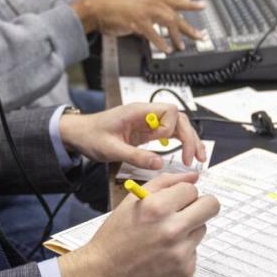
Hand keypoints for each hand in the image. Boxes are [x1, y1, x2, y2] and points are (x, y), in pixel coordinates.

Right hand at [58, 170, 219, 276]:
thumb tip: (193, 176)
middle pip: (211, 206)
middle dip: (200, 205)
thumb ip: (164, 183)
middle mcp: (172, 230)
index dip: (182, 194)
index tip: (175, 201)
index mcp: (157, 208)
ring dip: (188, 230)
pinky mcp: (186, 271)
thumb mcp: (131, 202)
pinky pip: (194, 251)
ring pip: (202, 229)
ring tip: (164, 238)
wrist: (103, 276)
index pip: (192, 189)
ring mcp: (181, 252)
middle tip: (187, 212)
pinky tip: (162, 256)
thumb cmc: (115, 237)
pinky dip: (182, 251)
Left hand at [59, 102, 204, 169]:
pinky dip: (179, 143)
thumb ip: (135, 156)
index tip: (165, 146)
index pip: (169, 112)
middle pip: (178, 119)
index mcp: (138, 111)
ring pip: (177, 126)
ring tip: (198, 158)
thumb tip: (160, 164)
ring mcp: (147, 122)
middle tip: (195, 158)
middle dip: (190, 137)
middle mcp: (146, 114)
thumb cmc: (91, 136)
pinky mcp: (146, 131)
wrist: (78, 133)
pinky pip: (168, 134)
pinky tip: (186, 154)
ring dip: (189, 140)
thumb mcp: (111, 149)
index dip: (171, 129)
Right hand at [73, 0, 205, 51]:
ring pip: (169, 22)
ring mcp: (146, 10)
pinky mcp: (140, 22)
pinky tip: (166, 49)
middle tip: (199, 33)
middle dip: (190, 23)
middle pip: (177, 10)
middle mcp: (151, 0)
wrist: (99, 8)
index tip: (196, 3)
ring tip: (181, 46)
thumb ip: (148, 0)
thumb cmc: (113, 4)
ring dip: (177, 35)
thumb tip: (158, 10)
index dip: (185, 0)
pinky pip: (155, 34)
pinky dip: (161, 43)